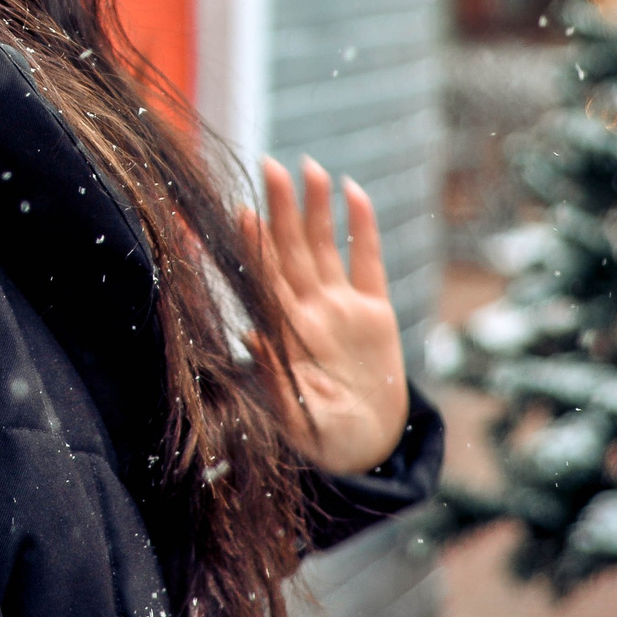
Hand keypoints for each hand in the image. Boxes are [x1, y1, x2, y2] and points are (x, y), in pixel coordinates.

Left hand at [241, 156, 408, 473]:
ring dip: (317, 208)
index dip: (256, 245)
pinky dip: (363, 228)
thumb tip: (251, 338)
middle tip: (270, 165)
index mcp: (287, 335)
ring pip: (325, 247)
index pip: (267, 279)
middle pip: (292, 250)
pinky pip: (367, 262)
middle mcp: (310, 313)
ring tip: (310, 167)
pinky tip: (354, 192)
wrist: (363, 451)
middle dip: (282, 209)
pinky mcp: (374, 313)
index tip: (242, 210)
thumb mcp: (296, 418)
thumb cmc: (321, 441)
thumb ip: (275, 379)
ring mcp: (341, 309)